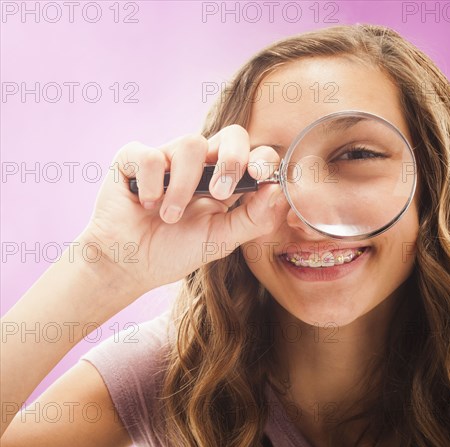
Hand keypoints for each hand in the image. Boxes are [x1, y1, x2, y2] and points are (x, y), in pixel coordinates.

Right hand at [81, 125, 285, 293]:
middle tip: (220, 194)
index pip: (253, 154)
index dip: (261, 158)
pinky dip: (152, 185)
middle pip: (232, 133)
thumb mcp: (221, 240)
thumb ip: (253, 218)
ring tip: (170, 216)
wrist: (128, 265)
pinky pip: (152, 155)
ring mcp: (168, 157)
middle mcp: (200, 164)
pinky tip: (146, 204)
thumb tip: (277, 190)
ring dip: (184, 187)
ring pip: (192, 143)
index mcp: (224, 181)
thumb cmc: (174, 251)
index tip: (258, 176)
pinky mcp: (134, 158)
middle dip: (231, 160)